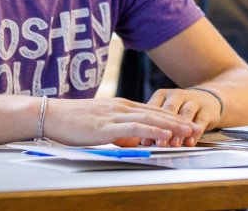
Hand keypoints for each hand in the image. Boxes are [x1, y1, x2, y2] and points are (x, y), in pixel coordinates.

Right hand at [43, 97, 201, 147]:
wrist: (51, 115)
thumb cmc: (71, 121)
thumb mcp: (100, 124)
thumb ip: (117, 130)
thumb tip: (131, 141)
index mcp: (118, 106)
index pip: (150, 111)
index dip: (170, 117)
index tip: (185, 123)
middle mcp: (120, 107)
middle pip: (155, 113)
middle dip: (177, 120)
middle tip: (196, 127)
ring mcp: (114, 115)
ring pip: (149, 119)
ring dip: (171, 125)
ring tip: (188, 131)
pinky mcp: (106, 126)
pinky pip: (134, 128)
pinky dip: (152, 130)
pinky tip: (164, 134)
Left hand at [113, 88, 218, 147]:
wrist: (208, 99)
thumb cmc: (179, 108)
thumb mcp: (164, 110)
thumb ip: (152, 122)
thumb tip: (135, 138)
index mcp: (162, 95)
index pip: (152, 109)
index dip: (147, 124)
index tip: (141, 139)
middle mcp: (176, 95)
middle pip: (168, 110)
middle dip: (163, 127)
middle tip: (158, 143)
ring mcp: (192, 101)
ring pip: (185, 114)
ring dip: (179, 130)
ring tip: (174, 144)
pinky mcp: (207, 110)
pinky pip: (201, 121)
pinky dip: (196, 132)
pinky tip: (190, 142)